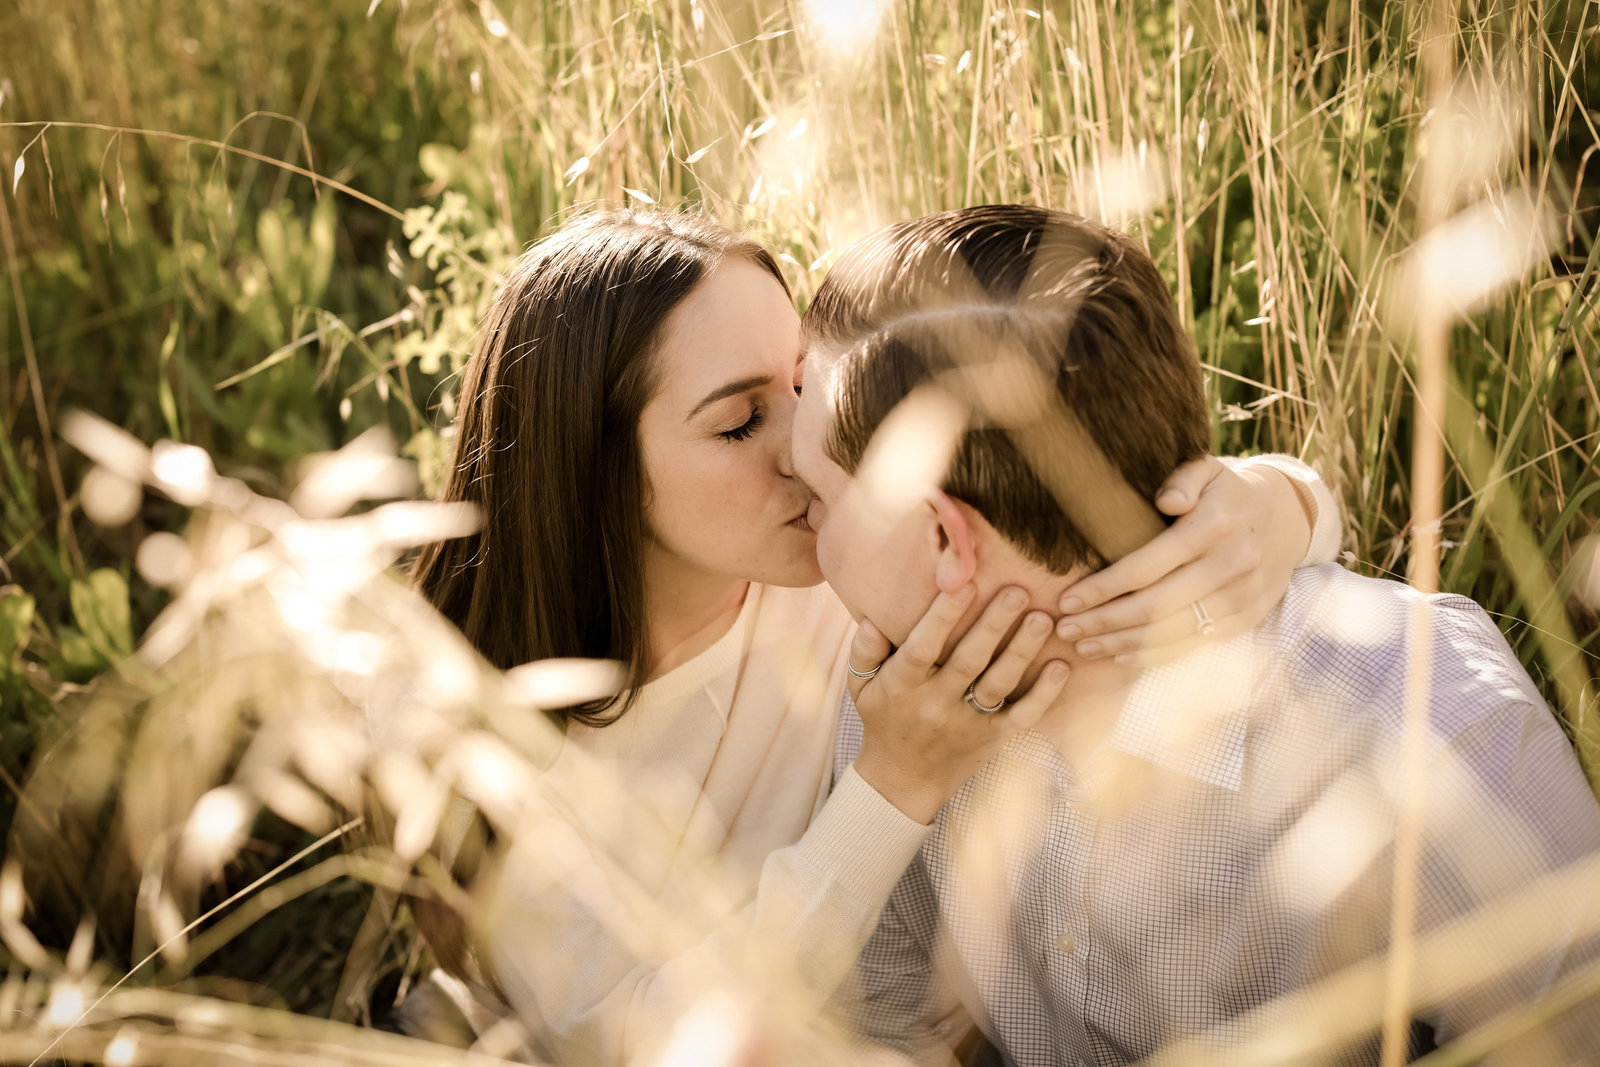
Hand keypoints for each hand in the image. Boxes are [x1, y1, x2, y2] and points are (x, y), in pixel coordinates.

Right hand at [848, 584, 1070, 823]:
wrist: (903, 780)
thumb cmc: (884, 719)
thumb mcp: (862, 686)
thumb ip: (864, 651)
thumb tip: (873, 618)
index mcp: (904, 686)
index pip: (923, 646)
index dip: (942, 616)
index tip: (962, 583)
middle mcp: (936, 704)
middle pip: (968, 660)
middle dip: (994, 624)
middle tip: (1017, 590)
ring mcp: (968, 723)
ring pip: (998, 684)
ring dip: (1022, 651)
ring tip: (1043, 619)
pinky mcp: (993, 738)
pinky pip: (1022, 716)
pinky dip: (1044, 694)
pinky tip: (1061, 666)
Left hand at [1052, 456, 1309, 667]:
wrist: (1288, 518)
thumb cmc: (1226, 491)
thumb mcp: (1207, 468)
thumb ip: (1183, 478)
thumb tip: (1165, 500)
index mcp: (1215, 525)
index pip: (1149, 565)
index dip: (1105, 587)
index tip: (1068, 600)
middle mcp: (1233, 564)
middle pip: (1157, 606)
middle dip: (1105, 622)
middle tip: (1066, 630)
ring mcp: (1244, 596)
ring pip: (1174, 633)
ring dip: (1123, 644)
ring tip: (1084, 647)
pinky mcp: (1248, 619)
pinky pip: (1196, 645)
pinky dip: (1156, 655)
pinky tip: (1121, 655)